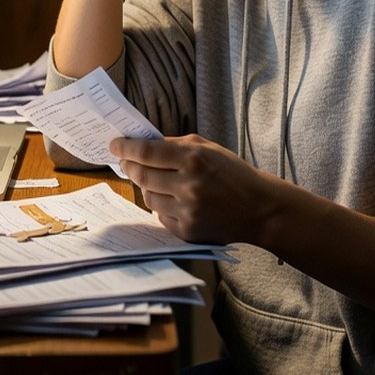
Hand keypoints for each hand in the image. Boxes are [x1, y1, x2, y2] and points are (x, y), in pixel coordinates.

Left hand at [109, 134, 278, 243]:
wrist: (259, 209)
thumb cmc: (234, 174)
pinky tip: (172, 198)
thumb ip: (176, 144)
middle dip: (129, 166)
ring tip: (154, 179)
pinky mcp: (188, 231)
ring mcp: (188, 210)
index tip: (114, 144)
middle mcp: (189, 185)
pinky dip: (161, 204)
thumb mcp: (209, 148)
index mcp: (194, 158)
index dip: (126, 147)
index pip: (147, 151)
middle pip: (142, 174)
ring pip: (148, 196)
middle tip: (125, 161)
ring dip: (145, 186)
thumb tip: (143, 144)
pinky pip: (160, 215)